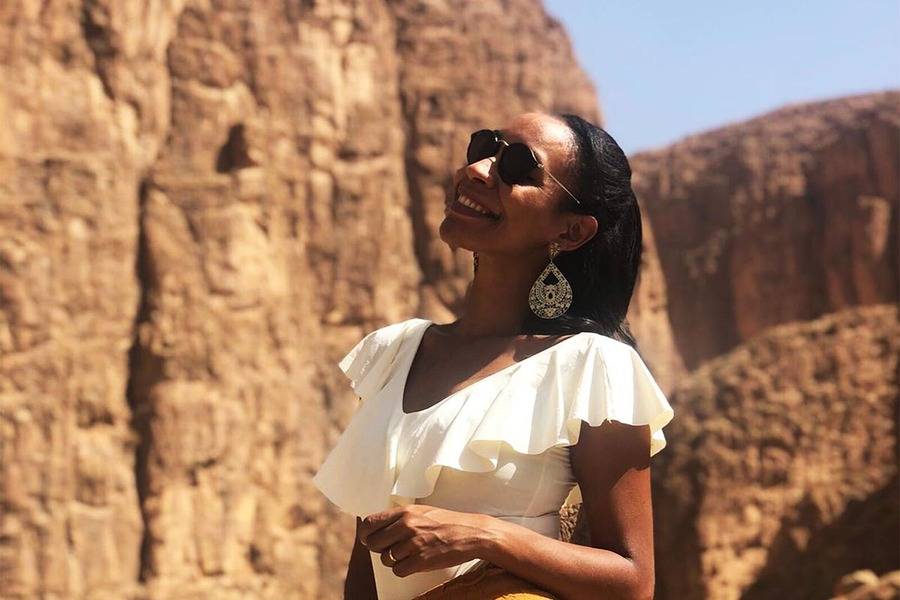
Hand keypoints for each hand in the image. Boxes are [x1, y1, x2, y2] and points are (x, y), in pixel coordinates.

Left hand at [358, 504, 489, 576]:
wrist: (472, 533)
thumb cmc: (448, 522)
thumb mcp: (423, 510)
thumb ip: (401, 517)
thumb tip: (378, 527)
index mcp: (405, 511)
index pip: (370, 523)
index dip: (365, 534)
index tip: (368, 539)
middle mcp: (406, 526)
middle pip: (373, 543)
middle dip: (378, 549)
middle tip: (389, 549)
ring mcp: (413, 544)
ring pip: (386, 559)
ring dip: (393, 560)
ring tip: (408, 554)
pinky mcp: (421, 560)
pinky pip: (398, 570)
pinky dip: (403, 569)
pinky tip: (413, 563)